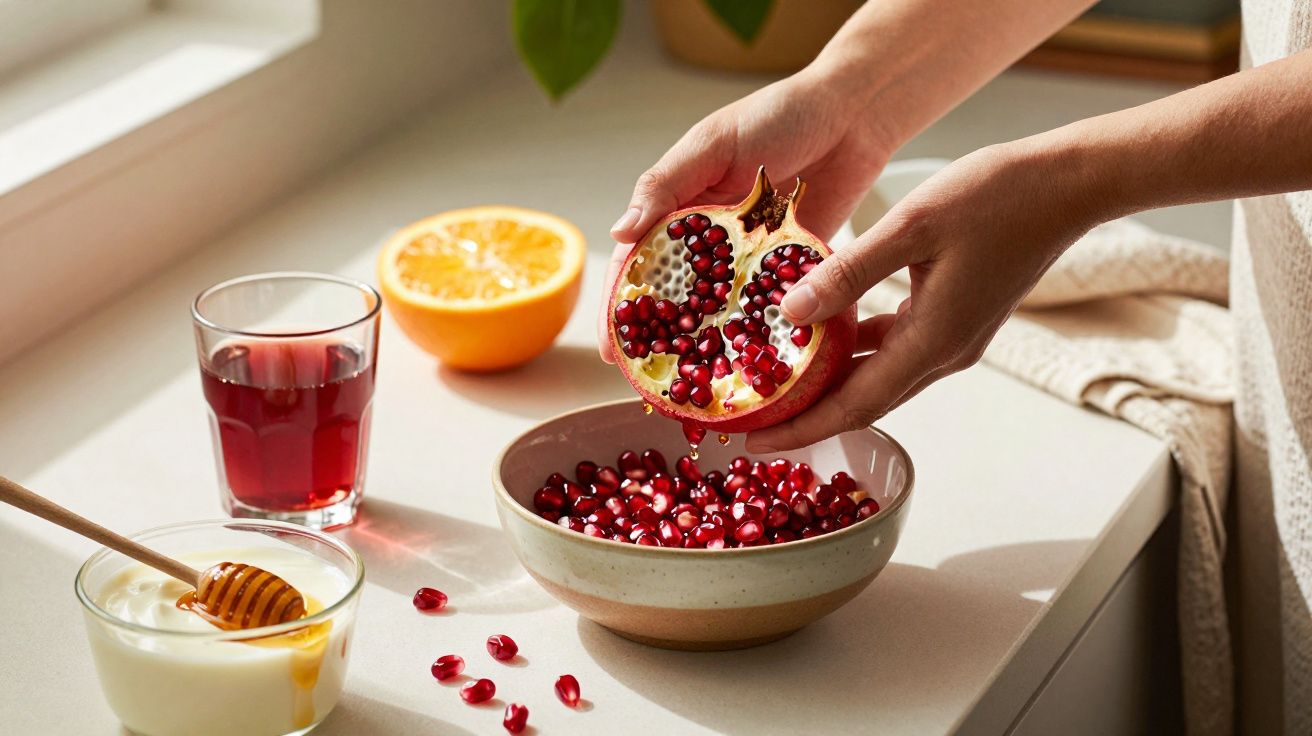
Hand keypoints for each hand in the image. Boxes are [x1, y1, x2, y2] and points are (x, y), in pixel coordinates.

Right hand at [598, 71, 895, 362]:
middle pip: (677, 295)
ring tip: (695, 381)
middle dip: (661, 336)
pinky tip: (752, 359)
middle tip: (647, 379)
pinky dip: (759, 328)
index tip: (609, 345)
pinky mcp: (791, 264)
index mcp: (681, 204)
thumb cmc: (781, 113)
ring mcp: (752, 254)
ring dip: (708, 342)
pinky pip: (770, 302)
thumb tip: (618, 229)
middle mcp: (712, 236)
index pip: (638, 260)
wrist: (856, 112)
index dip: (622, 303)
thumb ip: (667, 184)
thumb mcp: (713, 143)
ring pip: (722, 307)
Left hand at [746, 142, 1102, 450]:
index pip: (853, 407)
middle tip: (753, 421)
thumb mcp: (910, 226)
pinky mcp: (959, 318)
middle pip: (864, 402)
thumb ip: (848, 273)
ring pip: (881, 376)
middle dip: (808, 417)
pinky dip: (859, 350)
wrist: (1069, 184)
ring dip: (832, 384)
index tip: (753, 444)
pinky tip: (829, 329)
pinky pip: (897, 348)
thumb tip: (789, 313)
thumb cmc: (996, 197)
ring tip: (781, 380)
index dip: (802, 429)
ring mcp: (955, 339)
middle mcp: (944, 354)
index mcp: (931, 343)